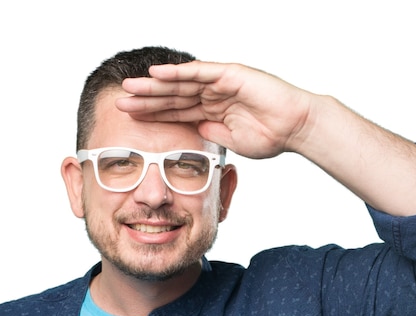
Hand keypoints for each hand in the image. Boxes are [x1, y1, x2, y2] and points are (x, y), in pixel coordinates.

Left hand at [116, 61, 313, 158]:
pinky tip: (157, 75)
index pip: (175, 112)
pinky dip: (178, 73)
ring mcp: (219, 83)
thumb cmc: (271, 136)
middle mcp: (211, 94)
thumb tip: (194, 132)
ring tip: (130, 87)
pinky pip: (199, 72)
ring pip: (180, 83)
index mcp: (211, 111)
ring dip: (154, 86)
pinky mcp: (229, 74)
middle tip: (120, 103)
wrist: (295, 127)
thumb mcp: (233, 142)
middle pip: (172, 96)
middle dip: (146, 100)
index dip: (153, 115)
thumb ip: (212, 134)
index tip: (130, 120)